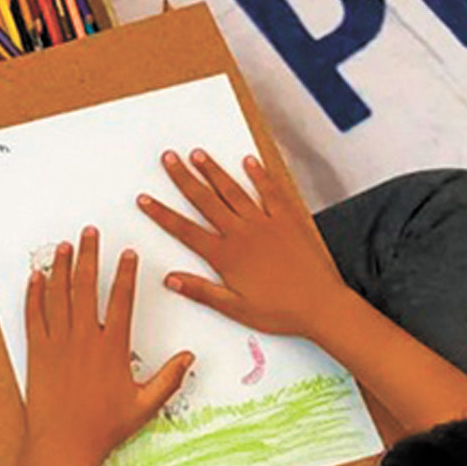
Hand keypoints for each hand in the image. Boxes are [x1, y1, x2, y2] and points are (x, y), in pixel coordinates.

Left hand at [18, 227, 191, 465]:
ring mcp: (58, 343)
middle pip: (86, 286)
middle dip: (89, 255)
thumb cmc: (104, 427)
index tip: (127, 253)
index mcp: (111, 347)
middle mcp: (84, 338)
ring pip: (58, 295)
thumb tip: (189, 357)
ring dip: (60, 267)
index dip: (125, 273)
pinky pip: (33, 316)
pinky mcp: (37, 352)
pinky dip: (34, 294)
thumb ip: (169, 379)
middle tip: (90, 233)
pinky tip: (35, 277)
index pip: (121, 299)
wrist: (65, 444)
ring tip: (62, 245)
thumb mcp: (145, 405)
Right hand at [139, 150, 354, 338]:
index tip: (146, 200)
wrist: (321, 305)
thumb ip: (202, 291)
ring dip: (214, 171)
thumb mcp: (236, 308)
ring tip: (198, 154)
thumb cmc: (280, 311)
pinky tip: (249, 162)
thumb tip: (172, 280)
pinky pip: (270, 192)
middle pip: (206, 200)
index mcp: (226, 255)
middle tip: (169, 159)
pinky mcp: (287, 220)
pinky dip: (259, 175)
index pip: (185, 230)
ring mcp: (265, 223)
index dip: (162, 214)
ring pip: (233, 191)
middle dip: (184, 178)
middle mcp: (242, 233)